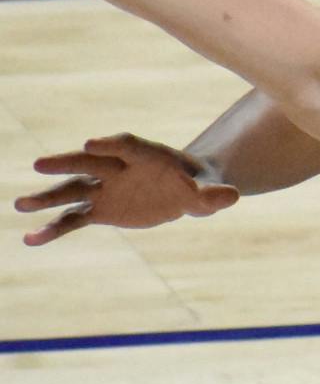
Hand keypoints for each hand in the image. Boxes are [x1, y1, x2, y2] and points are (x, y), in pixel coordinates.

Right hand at [14, 134, 238, 244]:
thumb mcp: (211, 190)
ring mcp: (105, 188)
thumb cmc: (200, 184)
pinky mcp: (99, 209)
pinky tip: (32, 239)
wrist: (185, 190)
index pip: (126, 145)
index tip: (90, 143)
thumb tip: (233, 196)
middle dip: (66, 163)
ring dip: (48, 198)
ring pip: (72, 191)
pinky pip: (73, 219)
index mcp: (145, 155)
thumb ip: (215, 193)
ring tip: (20, 204)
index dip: (110, 144)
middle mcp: (117, 168)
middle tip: (40, 164)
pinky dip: (54, 229)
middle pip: (88, 162)